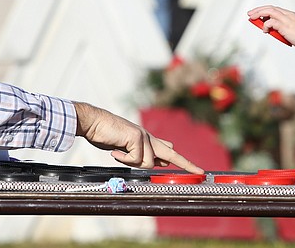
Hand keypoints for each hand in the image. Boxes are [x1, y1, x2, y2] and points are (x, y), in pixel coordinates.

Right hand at [73, 102, 203, 173]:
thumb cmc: (106, 135)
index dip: (183, 161)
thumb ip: (142, 153)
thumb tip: (159, 162)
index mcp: (148, 140)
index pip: (169, 150)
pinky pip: (135, 159)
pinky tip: (115, 150)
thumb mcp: (126, 146)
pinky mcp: (137, 137)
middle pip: (172, 153)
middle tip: (201, 172)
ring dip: (132, 163)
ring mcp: (144, 136)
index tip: (197, 170)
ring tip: (119, 153)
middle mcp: (149, 137)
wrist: (94, 122)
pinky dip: (123, 159)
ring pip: (148, 163)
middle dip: (187, 164)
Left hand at [247, 5, 294, 50]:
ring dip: (259, 14)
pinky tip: (265, 30)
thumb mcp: (292, 31)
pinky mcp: (286, 26)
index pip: (274, 9)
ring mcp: (287, 20)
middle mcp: (288, 15)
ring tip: (252, 18)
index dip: (264, 10)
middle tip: (250, 14)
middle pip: (270, 8)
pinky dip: (266, 25)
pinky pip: (272, 22)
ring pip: (270, 11)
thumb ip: (282, 29)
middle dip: (258, 10)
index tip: (256, 13)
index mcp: (290, 15)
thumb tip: (271, 31)